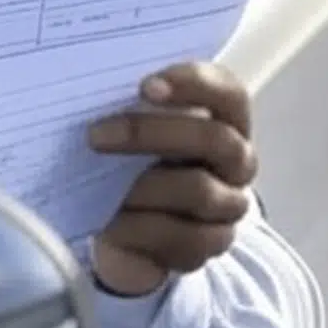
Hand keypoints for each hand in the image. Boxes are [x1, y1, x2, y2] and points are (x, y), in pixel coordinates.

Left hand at [86, 61, 257, 297]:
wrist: (131, 222)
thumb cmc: (134, 157)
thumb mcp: (134, 124)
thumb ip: (130, 102)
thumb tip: (91, 86)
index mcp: (226, 118)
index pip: (228, 93)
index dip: (193, 84)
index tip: (144, 86)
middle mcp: (237, 160)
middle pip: (214, 139)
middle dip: (149, 133)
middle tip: (96, 135)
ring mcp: (229, 205)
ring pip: (199, 191)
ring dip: (143, 187)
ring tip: (100, 187)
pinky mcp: (210, 243)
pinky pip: (182, 237)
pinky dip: (140, 228)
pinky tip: (111, 223)